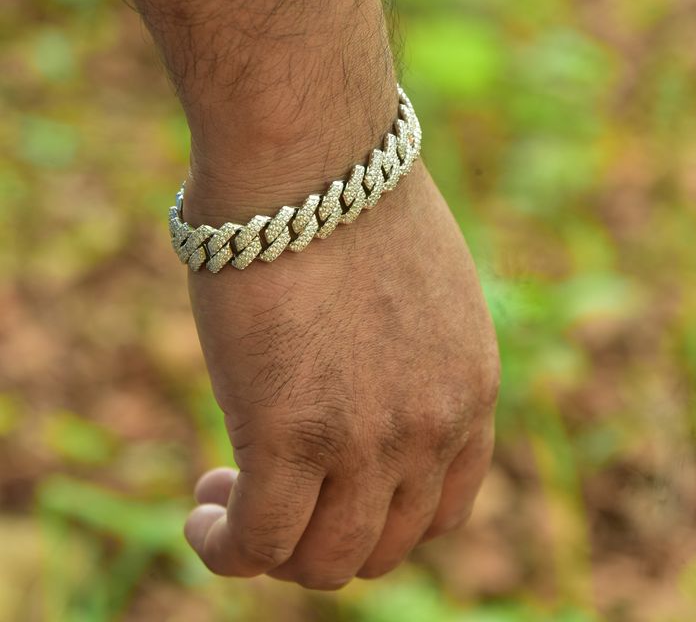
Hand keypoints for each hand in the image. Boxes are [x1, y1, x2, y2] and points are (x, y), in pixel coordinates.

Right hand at [182, 159, 500, 588]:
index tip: (333, 485)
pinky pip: (256, 544)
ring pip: (326, 562)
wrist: (316, 155)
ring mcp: (368, 440)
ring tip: (231, 500)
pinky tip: (203, 511)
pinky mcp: (291, 437)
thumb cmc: (352, 200)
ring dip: (276, 551)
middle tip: (274, 492)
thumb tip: (358, 359)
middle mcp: (432, 426)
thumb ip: (404, 344)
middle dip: (328, 537)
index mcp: (470, 387)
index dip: (382, 514)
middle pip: (386, 546)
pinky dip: (225, 547)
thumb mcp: (413, 284)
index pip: (444, 508)